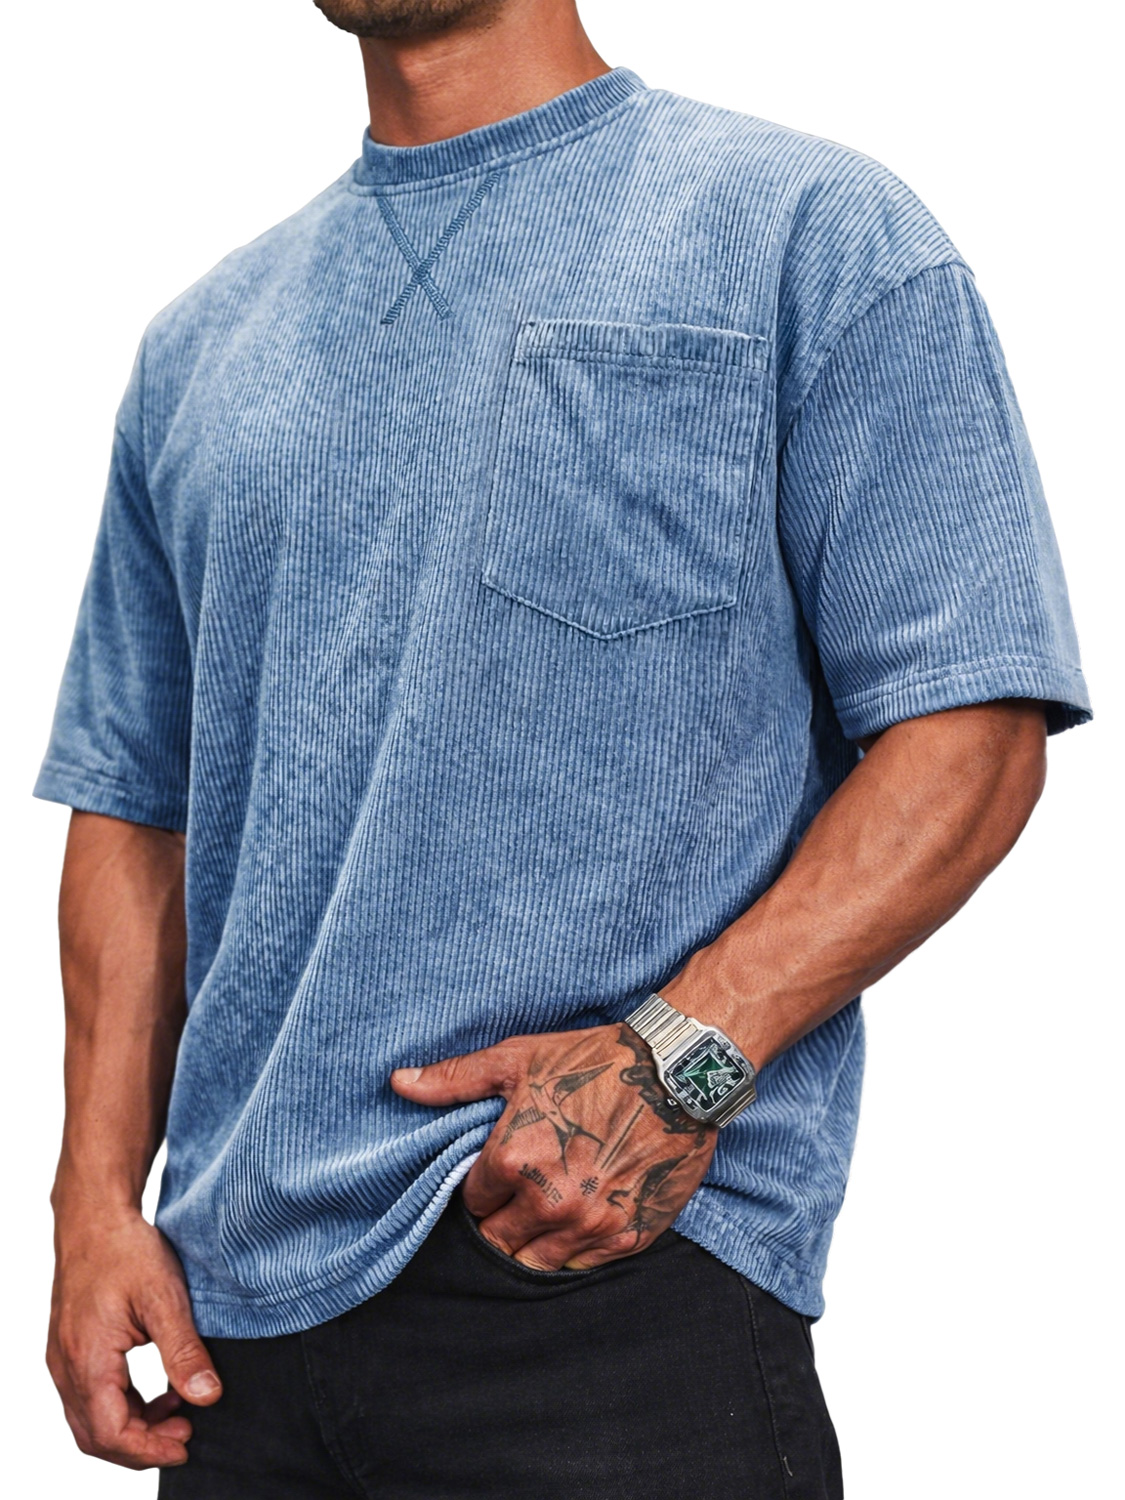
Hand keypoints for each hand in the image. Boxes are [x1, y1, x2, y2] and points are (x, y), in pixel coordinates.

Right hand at [46, 1203, 221, 1467]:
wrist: (95, 1217)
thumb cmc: (126, 1250)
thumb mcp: (165, 1298)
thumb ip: (184, 1351)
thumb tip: (206, 1397)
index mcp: (87, 1359)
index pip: (110, 1432)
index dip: (148, 1449)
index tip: (185, 1445)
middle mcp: (66, 1367)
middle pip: (95, 1436)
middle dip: (141, 1445)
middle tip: (186, 1433)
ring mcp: (63, 1360)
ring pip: (91, 1420)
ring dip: (133, 1426)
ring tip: (178, 1413)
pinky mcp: (70, 1350)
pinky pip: (90, 1398)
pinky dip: (123, 1406)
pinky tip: (158, 1393)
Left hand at [391, 1024, 716, 1269]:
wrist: (677, 1072)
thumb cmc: (593, 1060)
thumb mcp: (519, 1060)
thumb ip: (455, 1079)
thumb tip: (398, 1082)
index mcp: (512, 1159)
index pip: (472, 1203)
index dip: (483, 1188)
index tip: (499, 1174)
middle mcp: (548, 1200)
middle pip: (498, 1242)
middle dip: (502, 1222)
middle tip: (520, 1196)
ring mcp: (590, 1223)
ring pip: (536, 1263)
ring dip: (535, 1242)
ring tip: (547, 1212)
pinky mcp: (627, 1236)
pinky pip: (583, 1267)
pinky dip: (576, 1250)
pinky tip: (581, 1221)